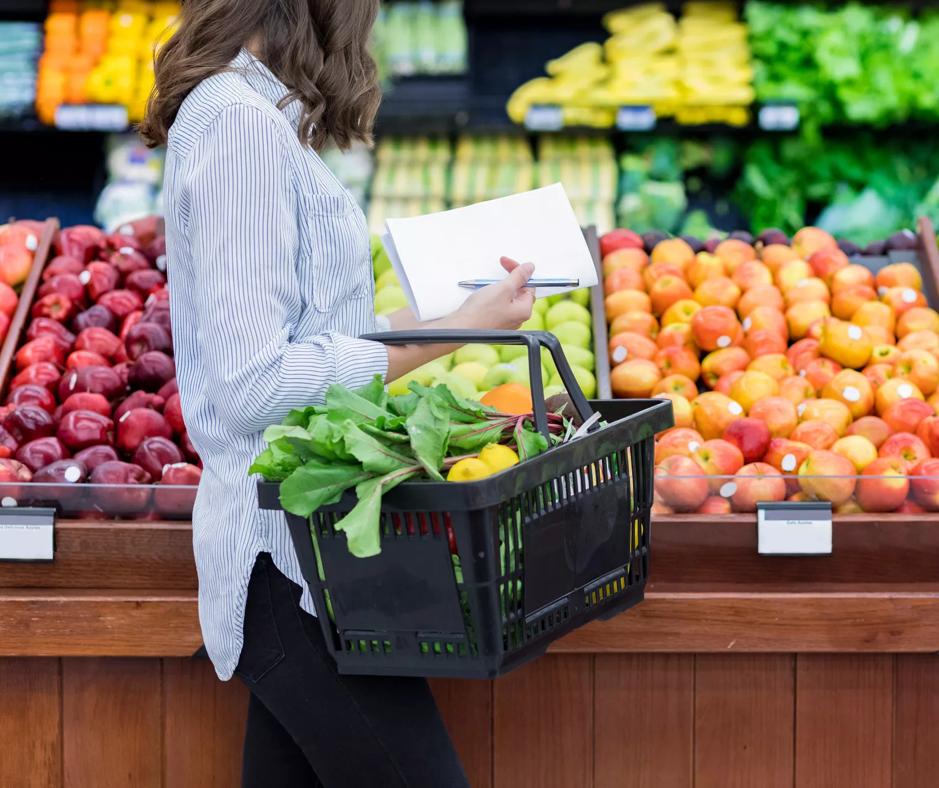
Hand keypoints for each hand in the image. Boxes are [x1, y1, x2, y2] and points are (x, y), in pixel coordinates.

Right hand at [382, 258, 534, 382]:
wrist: (461, 328)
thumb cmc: (482, 310)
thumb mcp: (503, 288)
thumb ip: (518, 276)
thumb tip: (530, 267)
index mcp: (524, 310)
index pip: (528, 285)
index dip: (518, 272)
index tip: (505, 263)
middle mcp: (518, 318)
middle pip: (519, 292)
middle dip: (509, 279)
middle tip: (497, 270)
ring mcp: (506, 322)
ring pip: (507, 298)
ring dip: (499, 287)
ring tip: (488, 284)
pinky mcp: (494, 323)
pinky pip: (498, 305)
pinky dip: (493, 296)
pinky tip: (483, 295)